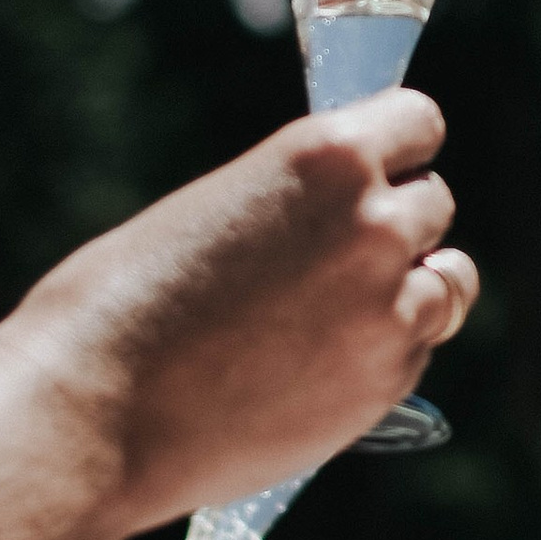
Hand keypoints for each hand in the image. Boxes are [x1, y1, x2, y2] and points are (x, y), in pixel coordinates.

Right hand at [5, 89, 479, 534]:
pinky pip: (417, 350)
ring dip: (411, 289)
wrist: (92, 417)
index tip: (377, 168)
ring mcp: (390, 309)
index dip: (395, 147)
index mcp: (327, 156)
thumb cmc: (122, 304)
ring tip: (343, 310)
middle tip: (334, 256)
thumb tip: (344, 213)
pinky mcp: (387, 384)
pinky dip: (386, 351)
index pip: (418, 123)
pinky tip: (318, 365)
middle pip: (433, 204)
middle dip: (395, 222)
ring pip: (448, 282)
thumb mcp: (217, 208)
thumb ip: (297, 204)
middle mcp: (376, 224)